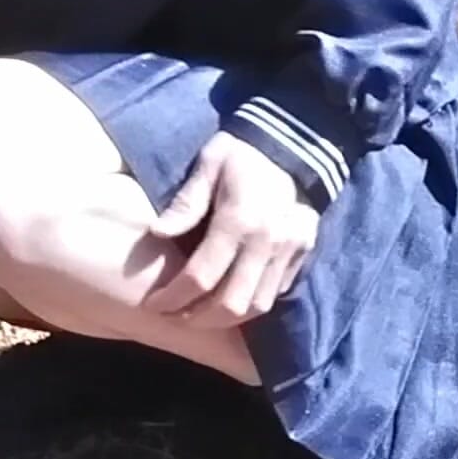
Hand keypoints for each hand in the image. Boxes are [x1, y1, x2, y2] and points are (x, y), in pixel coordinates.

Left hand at [148, 131, 318, 326]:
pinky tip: (230, 300)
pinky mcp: (303, 253)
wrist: (297, 139)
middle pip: (231, 304)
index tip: (154, 305)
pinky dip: (251, 304)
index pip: (201, 277)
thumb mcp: (209, 164)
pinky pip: (276, 293)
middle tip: (174, 316)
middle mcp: (267, 243)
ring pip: (257, 306)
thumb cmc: (243, 150)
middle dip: (197, 318)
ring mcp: (289, 251)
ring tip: (199, 316)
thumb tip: (158, 233)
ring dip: (226, 319)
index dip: (173, 298)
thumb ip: (186, 203)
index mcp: (239, 220)